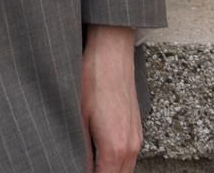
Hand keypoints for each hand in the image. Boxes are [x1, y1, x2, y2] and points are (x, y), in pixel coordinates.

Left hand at [80, 25, 141, 172]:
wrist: (111, 52)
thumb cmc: (93, 78)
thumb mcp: (78, 117)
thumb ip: (83, 150)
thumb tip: (79, 166)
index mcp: (114, 147)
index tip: (77, 170)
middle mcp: (130, 147)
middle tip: (82, 166)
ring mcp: (136, 138)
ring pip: (125, 169)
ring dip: (109, 169)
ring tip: (90, 160)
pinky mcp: (136, 129)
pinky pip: (129, 156)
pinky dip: (116, 161)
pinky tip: (101, 151)